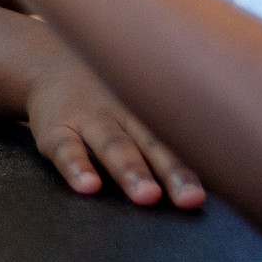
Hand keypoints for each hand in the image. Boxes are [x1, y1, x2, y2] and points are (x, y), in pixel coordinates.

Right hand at [26, 48, 205, 208]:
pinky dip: (77, 167)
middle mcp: (122, 114)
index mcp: (147, 111)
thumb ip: (165, 134)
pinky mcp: (54, 129)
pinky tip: (88, 187)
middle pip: (151, 144)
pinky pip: (65, 148)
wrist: (48, 62)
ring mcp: (88, 120)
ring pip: (113, 145)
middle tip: (189, 199)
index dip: (195, 165)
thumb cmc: (106, 97)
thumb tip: (213, 172)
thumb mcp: (136, 102)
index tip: (210, 191)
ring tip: (147, 196)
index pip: (177, 139)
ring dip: (131, 170)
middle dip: (172, 172)